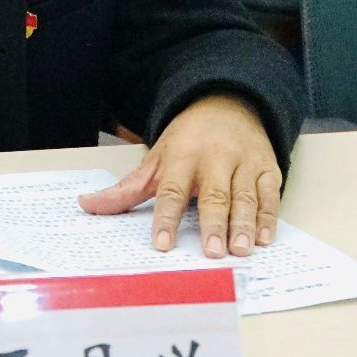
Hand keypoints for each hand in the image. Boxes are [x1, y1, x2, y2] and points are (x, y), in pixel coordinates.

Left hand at [77, 93, 281, 258]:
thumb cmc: (187, 139)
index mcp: (182, 156)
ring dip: (244, 224)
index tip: (162, 244)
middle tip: (212, 252)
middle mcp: (215, 158)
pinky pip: (271, 195)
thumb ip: (126, 188)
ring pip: (245, 196)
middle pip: (213, 194)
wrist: (226, 104)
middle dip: (213, 223)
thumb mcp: (155, 158)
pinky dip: (269, 217)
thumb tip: (86, 205)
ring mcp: (244, 163)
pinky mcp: (268, 169)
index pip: (172, 190)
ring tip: (240, 250)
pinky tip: (265, 238)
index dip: (166, 217)